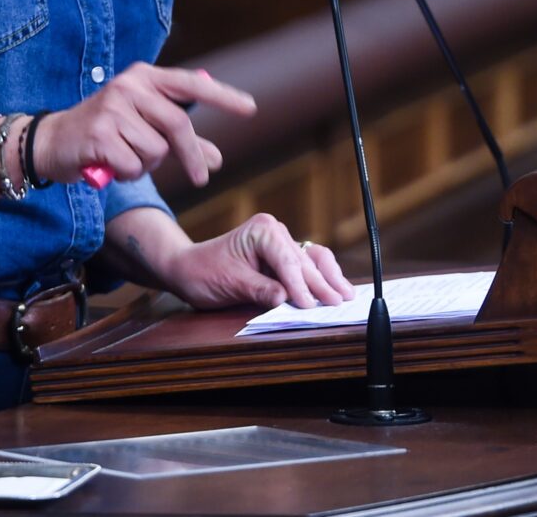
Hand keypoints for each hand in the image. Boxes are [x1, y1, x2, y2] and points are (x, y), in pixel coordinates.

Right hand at [31, 64, 252, 186]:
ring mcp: (112, 108)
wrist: (52, 142)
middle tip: (201, 179)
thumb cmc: (104, 134)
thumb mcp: (144, 130)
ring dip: (147, 165)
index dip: (222, 96)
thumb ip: (180, 141)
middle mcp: (129, 86)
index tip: (250, 108)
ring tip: (126, 158)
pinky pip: (134, 165)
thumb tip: (217, 159)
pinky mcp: (99, 134)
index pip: (190, 84)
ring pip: (156, 149)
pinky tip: (111, 166)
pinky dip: (128, 174)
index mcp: (144, 77)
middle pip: (178, 124)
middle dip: (192, 155)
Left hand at [159, 213, 355, 311]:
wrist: (189, 268)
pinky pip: (308, 265)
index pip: (288, 261)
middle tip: (338, 304)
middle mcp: (275, 231)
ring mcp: (281, 243)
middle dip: (321, 284)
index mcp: (262, 231)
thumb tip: (285, 298)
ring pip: (314, 260)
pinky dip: (322, 277)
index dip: (301, 285)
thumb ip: (259, 290)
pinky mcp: (284, 256)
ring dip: (329, 277)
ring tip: (347, 295)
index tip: (310, 305)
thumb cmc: (204, 272)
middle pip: (305, 261)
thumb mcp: (229, 283)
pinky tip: (336, 288)